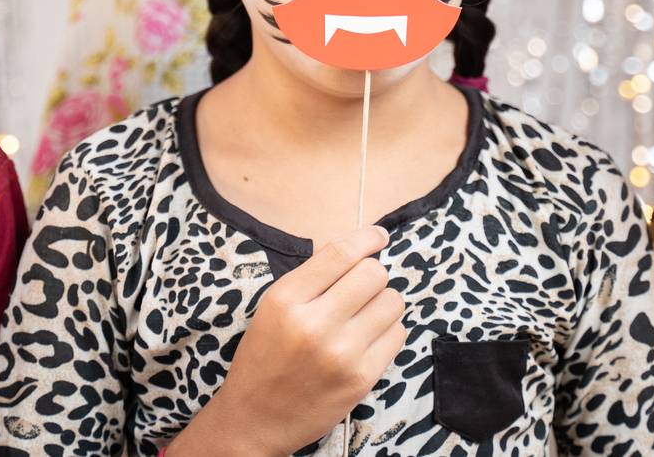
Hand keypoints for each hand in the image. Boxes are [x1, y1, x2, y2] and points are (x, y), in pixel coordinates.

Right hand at [170, 226, 405, 456]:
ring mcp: (341, 353)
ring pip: (392, 302)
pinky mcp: (361, 378)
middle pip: (374, 274)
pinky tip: (367, 339)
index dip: (367, 238)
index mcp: (286, 299)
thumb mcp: (274, 307)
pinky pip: (397, 334)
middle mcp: (314, 324)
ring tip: (362, 317)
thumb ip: (313, 275)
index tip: (378, 235)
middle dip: (372, 276)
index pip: (341, 253)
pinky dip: (388, 331)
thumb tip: (357, 245)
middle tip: (360, 289)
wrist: (256, 418)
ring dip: (382, 303)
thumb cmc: (264, 357)